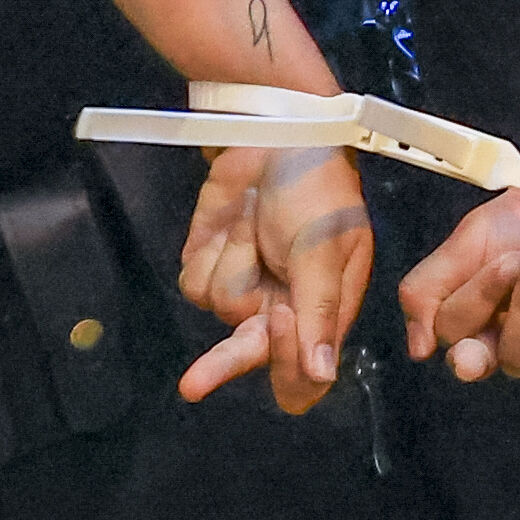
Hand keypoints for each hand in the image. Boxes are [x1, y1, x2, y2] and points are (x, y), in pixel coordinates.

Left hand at [175, 144, 373, 412]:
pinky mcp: (209, 269)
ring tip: (257, 220)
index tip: (276, 320)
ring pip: (219, 306)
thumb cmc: (314, 188)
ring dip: (234, 257)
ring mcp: (244, 290)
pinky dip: (212, 249)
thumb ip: (319, 310)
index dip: (289, 361)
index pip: (305, 372)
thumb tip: (323, 374)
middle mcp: (283, 311)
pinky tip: (233, 220)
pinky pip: (195, 284)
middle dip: (221, 365)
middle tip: (193, 384)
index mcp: (325, 311)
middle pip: (250, 357)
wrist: (272, 135)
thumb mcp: (325, 246)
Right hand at [399, 187, 519, 384]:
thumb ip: (424, 291)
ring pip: (515, 360)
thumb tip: (417, 351)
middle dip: (491, 308)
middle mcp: (498, 341)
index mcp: (468, 314)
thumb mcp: (466, 243)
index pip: (446, 333)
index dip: (469, 302)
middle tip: (511, 267)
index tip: (498, 263)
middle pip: (472, 358)